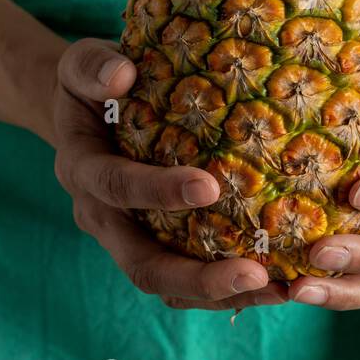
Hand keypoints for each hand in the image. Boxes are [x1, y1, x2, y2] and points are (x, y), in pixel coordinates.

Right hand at [52, 38, 283, 309]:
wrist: (82, 116)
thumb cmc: (93, 85)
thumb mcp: (80, 65)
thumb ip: (94, 68)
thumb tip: (121, 74)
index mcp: (82, 170)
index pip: (116, 187)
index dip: (158, 191)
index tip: (210, 186)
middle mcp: (100, 217)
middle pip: (143, 265)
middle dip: (198, 276)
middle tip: (256, 272)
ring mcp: (125, 240)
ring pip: (168, 286)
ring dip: (221, 294)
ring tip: (279, 288)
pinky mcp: (152, 248)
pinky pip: (185, 284)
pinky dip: (226, 290)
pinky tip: (276, 283)